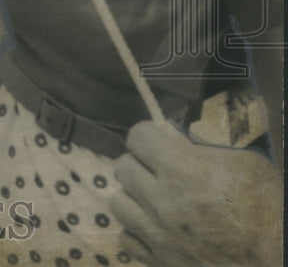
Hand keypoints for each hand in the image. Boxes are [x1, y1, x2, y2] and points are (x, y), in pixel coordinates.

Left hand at [110, 120, 282, 266]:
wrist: (279, 264)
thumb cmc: (270, 211)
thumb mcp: (247, 165)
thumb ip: (206, 146)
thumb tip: (178, 135)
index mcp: (181, 170)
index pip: (137, 136)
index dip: (148, 136)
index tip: (157, 141)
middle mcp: (160, 200)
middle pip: (123, 166)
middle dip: (139, 163)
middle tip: (157, 170)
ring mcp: (156, 234)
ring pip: (118, 202)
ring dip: (134, 196)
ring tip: (153, 198)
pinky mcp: (158, 262)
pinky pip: (126, 239)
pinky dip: (136, 232)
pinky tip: (155, 228)